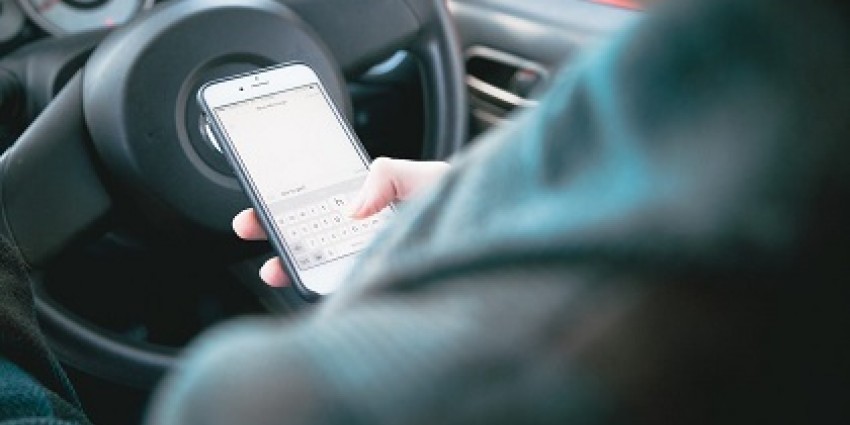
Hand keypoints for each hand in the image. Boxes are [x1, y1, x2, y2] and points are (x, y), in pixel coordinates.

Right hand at [232, 157, 449, 286]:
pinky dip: (325, 293)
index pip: (316, 202)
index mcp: (369, 206)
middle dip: (274, 231)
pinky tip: (313, 290)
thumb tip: (352, 208)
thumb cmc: (462, 202)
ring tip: (275, 266)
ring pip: (320, 266)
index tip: (258, 199)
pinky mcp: (380, 287)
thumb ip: (384, 176)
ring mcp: (370, 262)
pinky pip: (345, 291)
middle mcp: (365, 237)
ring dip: (291, 264)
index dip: (283, 201)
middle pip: (309, 235)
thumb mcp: (420, 175)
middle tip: (250, 226)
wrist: (493, 232)